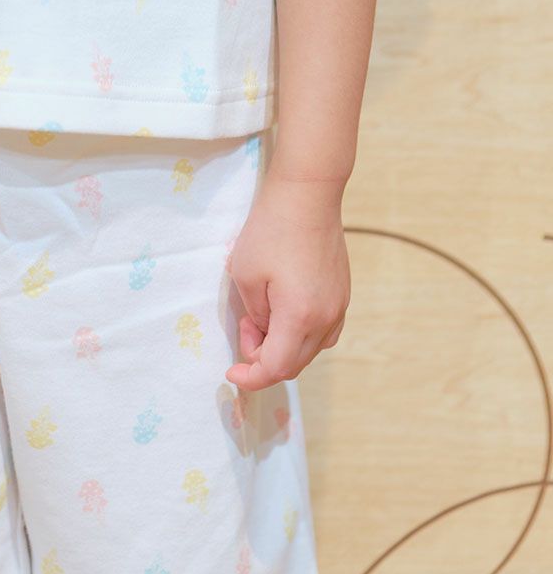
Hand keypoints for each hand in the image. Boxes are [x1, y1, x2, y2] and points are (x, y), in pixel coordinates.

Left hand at [225, 171, 349, 390]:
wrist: (307, 196)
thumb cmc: (270, 232)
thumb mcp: (245, 277)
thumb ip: (255, 317)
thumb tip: (264, 333)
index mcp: (300, 317)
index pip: (275, 368)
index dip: (250, 378)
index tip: (230, 372)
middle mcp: (327, 318)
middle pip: (294, 365)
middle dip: (263, 359)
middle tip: (244, 327)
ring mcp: (340, 307)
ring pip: (311, 351)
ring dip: (281, 348)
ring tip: (260, 317)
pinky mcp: (343, 295)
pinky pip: (323, 333)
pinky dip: (300, 336)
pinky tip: (283, 314)